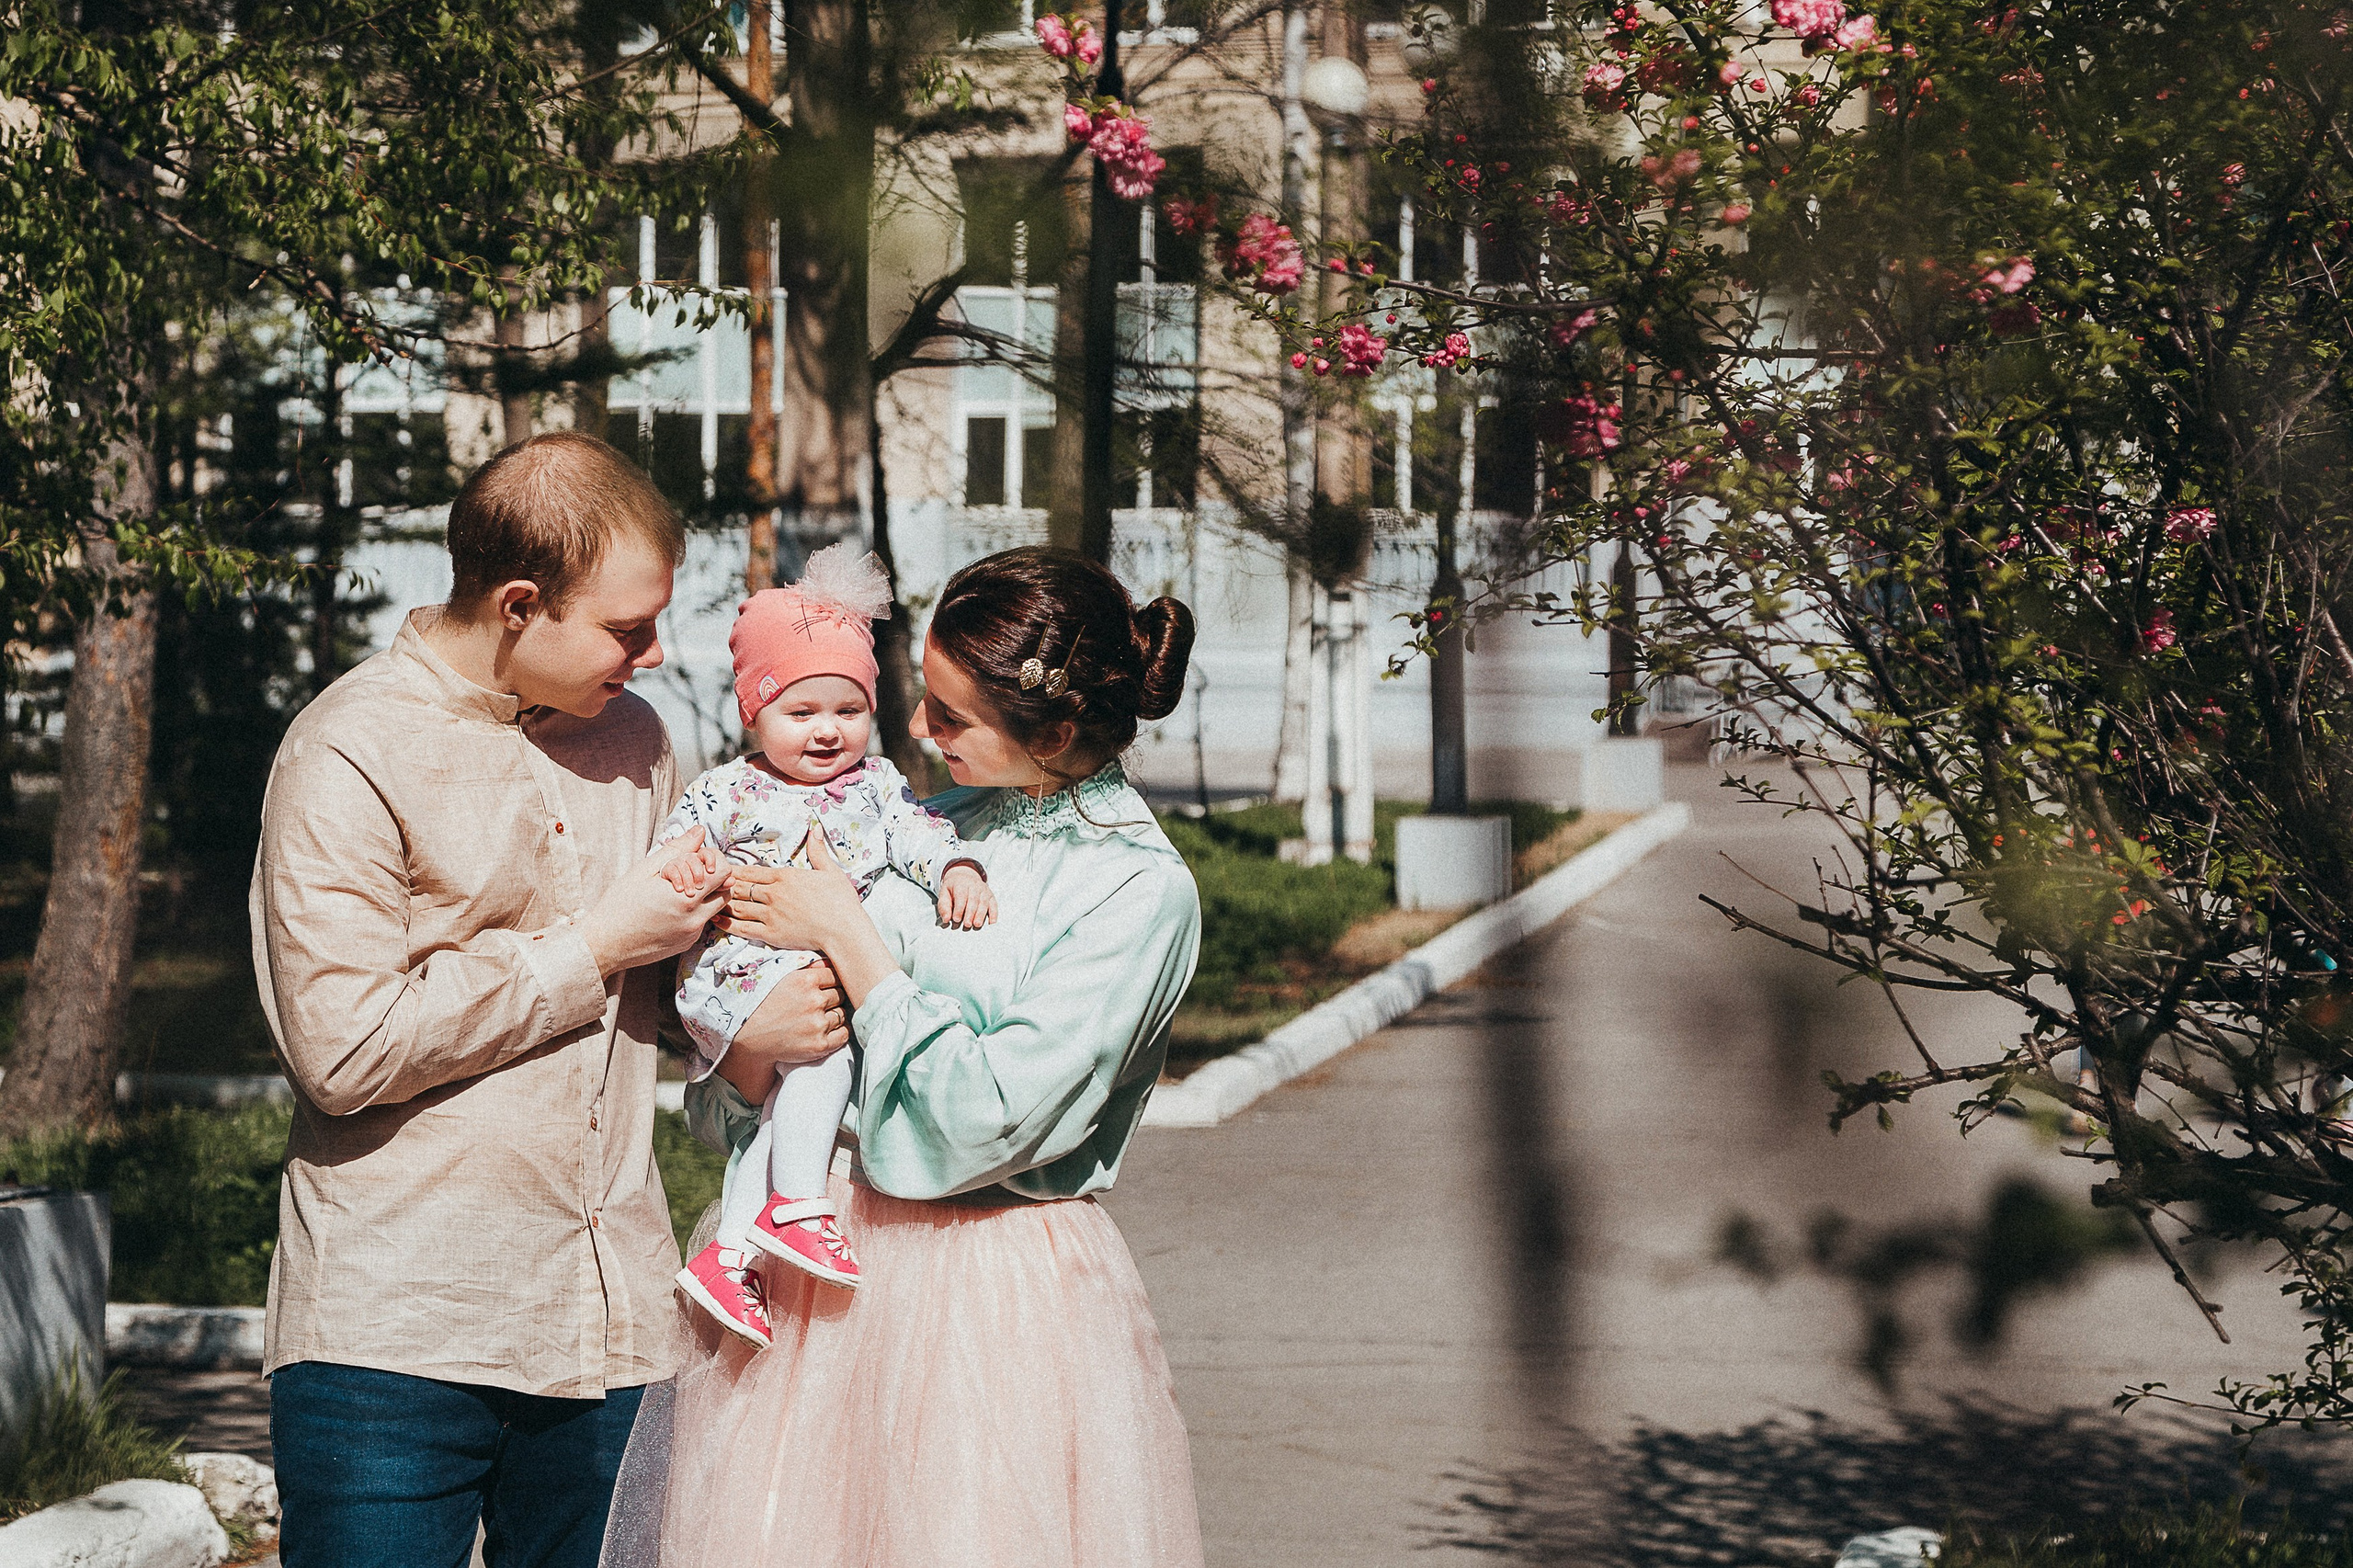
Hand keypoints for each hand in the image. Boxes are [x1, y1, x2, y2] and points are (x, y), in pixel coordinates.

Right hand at [576, 828, 727, 977]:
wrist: (604, 944)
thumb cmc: (619, 905)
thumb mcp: (645, 870)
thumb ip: (677, 850)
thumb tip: (700, 832)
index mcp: (686, 898)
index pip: (725, 872)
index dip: (712, 861)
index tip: (695, 860)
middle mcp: (694, 919)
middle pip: (726, 891)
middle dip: (713, 878)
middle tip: (688, 874)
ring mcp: (692, 934)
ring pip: (715, 908)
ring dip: (704, 896)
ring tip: (677, 891)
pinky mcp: (687, 944)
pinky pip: (701, 922)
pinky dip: (692, 912)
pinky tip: (668, 910)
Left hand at [712, 835, 865, 953]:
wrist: (844, 930)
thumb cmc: (841, 901)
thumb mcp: (830, 871)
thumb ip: (818, 850)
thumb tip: (816, 828)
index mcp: (785, 877)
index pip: (752, 872)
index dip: (734, 870)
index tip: (721, 868)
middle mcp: (773, 894)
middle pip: (740, 887)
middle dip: (723, 884)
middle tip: (708, 882)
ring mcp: (770, 914)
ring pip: (738, 906)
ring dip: (722, 902)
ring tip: (707, 899)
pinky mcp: (770, 933)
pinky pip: (742, 928)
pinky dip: (727, 923)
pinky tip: (716, 919)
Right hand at [717, 959, 851, 1098]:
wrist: (747, 1038)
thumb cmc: (763, 1005)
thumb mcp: (780, 978)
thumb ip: (807, 968)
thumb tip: (830, 961)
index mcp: (805, 980)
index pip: (835, 976)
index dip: (829, 982)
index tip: (822, 988)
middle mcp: (814, 1001)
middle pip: (840, 995)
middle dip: (831, 999)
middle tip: (817, 1005)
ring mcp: (817, 1024)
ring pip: (842, 1014)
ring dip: (834, 1016)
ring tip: (816, 1019)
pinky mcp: (819, 1044)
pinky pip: (843, 1035)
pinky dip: (838, 1033)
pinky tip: (825, 1031)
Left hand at [936, 865, 996, 929]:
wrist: (964, 876)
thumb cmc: (953, 888)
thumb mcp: (944, 894)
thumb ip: (944, 907)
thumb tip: (946, 919)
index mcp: (961, 884)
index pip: (961, 897)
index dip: (959, 908)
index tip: (956, 919)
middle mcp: (974, 886)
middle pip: (973, 900)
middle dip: (970, 913)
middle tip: (967, 924)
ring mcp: (984, 890)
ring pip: (984, 902)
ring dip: (981, 914)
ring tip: (977, 924)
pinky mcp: (990, 896)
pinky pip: (993, 904)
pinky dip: (994, 914)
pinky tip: (991, 922)